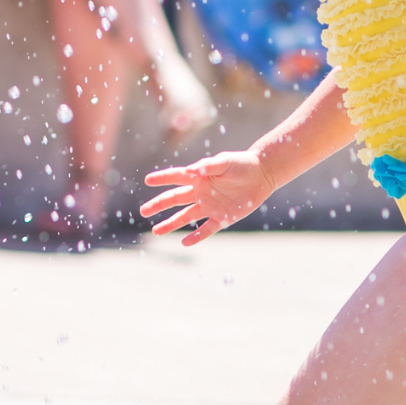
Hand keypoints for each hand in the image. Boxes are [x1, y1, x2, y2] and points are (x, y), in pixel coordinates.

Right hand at [141, 150, 271, 244]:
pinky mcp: (222, 217)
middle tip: (143, 211)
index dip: (162, 178)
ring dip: (171, 224)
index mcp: (199, 176)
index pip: (176, 177)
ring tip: (156, 231)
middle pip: (175, 199)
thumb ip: (209, 165)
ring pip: (185, 217)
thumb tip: (193, 170)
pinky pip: (206, 229)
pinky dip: (196, 236)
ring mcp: (210, 206)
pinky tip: (184, 242)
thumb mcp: (225, 161)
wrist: (262, 175)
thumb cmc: (242, 164)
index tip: (148, 180)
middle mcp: (200, 192)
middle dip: (159, 205)